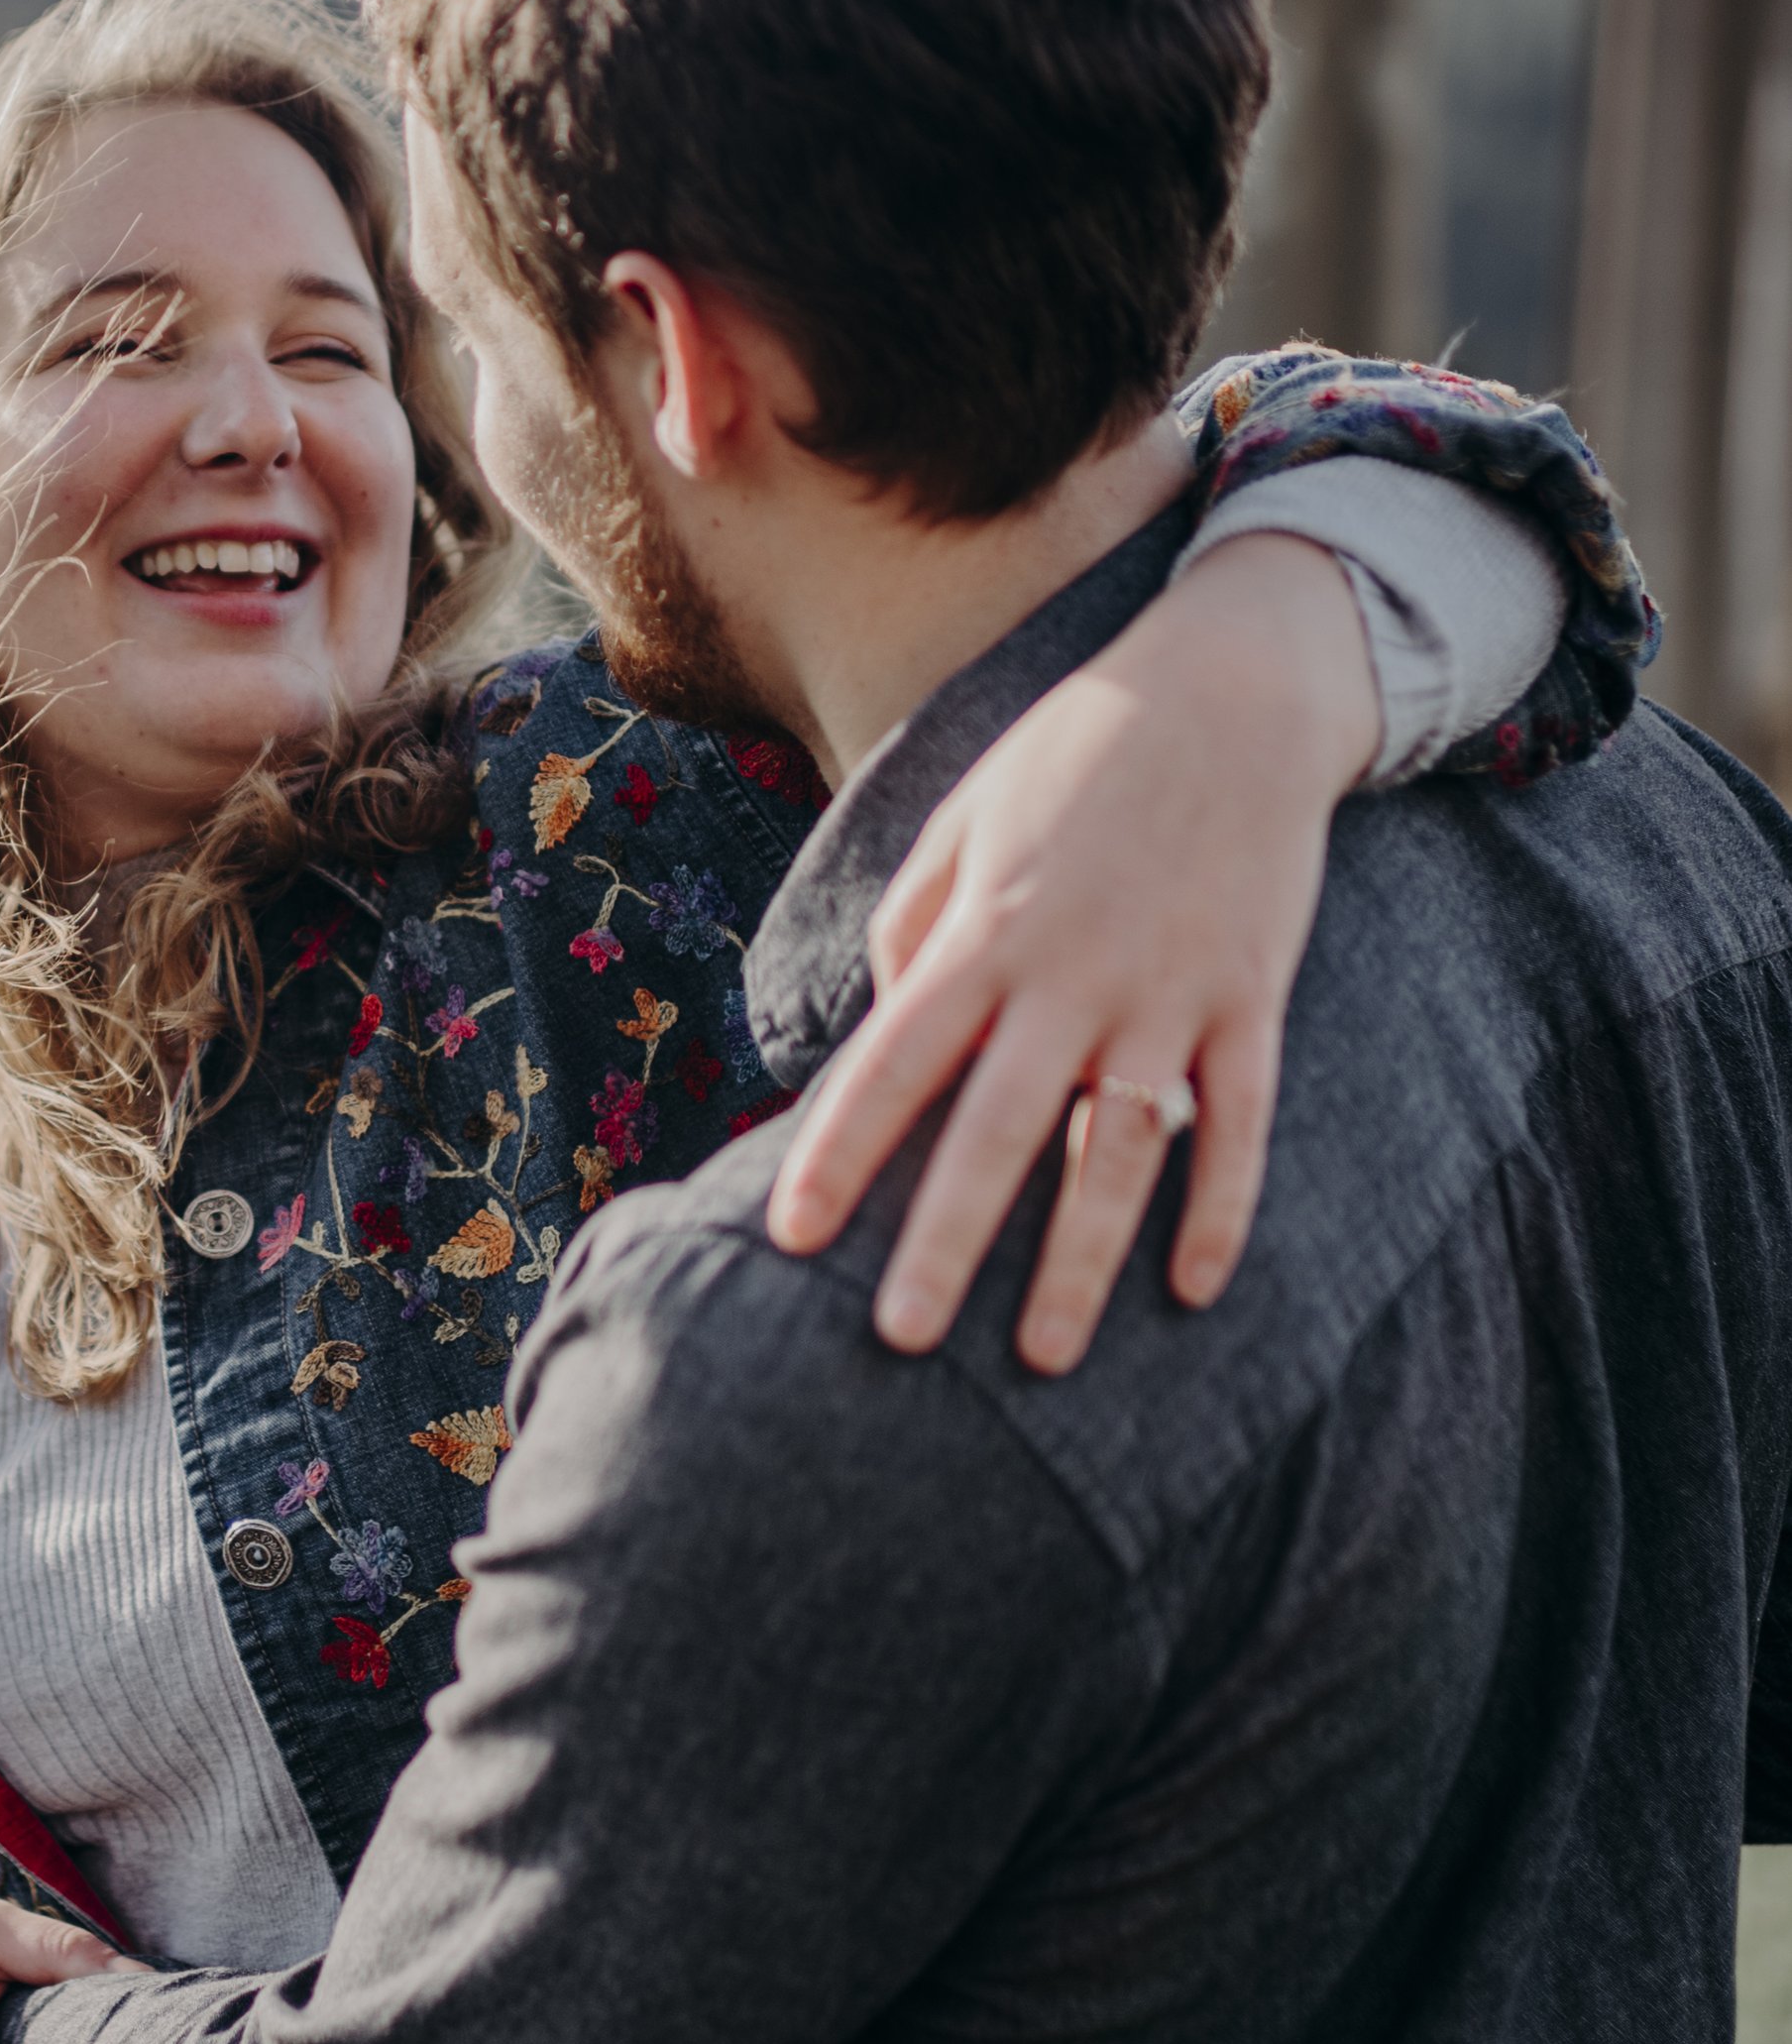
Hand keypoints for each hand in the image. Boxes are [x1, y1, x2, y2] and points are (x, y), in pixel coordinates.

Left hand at [766, 534, 1380, 1368]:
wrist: (1236, 685)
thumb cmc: (1076, 755)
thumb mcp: (966, 818)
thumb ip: (914, 925)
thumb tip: (882, 1024)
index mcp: (986, 930)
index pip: (894, 1061)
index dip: (840, 1151)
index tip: (790, 1236)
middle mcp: (1072, 974)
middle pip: (998, 1129)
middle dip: (946, 1241)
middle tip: (897, 1341)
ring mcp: (1171, 991)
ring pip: (1120, 1150)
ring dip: (1081, 1261)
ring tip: (1040, 1358)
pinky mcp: (1253, 996)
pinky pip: (1241, 1123)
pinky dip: (1222, 1206)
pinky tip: (1193, 1290)